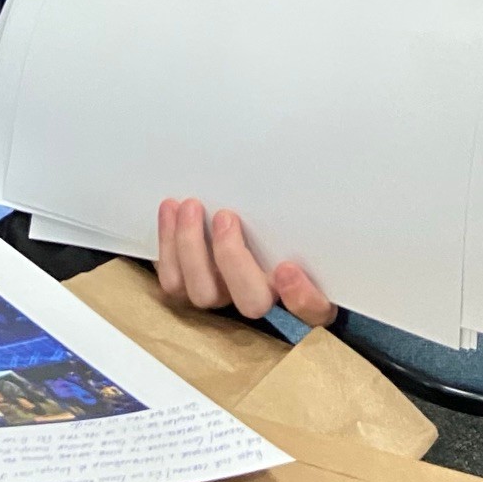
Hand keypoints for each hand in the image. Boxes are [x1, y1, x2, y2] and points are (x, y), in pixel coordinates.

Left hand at [156, 198, 334, 326]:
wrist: (233, 220)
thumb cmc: (273, 217)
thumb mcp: (292, 217)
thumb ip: (294, 212)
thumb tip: (307, 171)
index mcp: (302, 286)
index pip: (313, 310)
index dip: (302, 298)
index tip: (286, 268)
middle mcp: (263, 297)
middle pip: (252, 301)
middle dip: (232, 259)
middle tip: (225, 216)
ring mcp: (225, 296)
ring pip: (205, 294)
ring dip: (192, 247)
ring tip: (189, 206)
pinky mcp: (192, 288)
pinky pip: (174, 282)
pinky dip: (168, 245)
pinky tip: (170, 210)